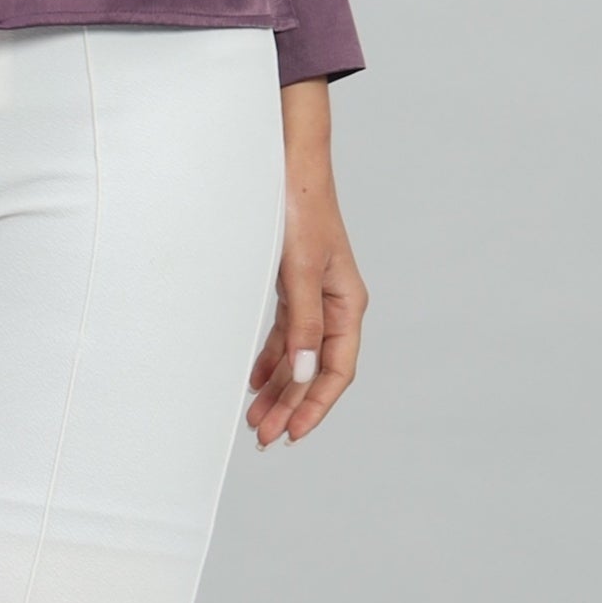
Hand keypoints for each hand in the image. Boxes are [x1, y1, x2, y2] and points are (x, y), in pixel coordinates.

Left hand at [247, 76, 364, 449]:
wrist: (286, 165)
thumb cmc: (299, 210)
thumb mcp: (300, 271)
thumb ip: (302, 325)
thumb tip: (302, 374)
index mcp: (346, 304)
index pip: (338, 370)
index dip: (316, 406)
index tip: (293, 434)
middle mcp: (334, 305)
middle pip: (316, 370)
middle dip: (292, 406)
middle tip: (263, 438)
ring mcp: (313, 296)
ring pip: (298, 356)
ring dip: (278, 388)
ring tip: (254, 418)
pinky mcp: (293, 286)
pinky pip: (285, 335)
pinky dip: (270, 360)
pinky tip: (254, 381)